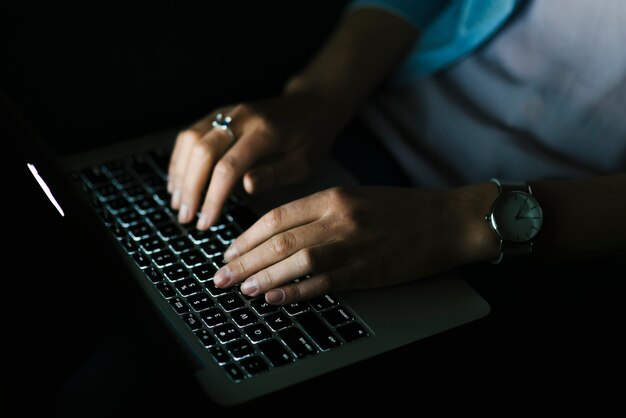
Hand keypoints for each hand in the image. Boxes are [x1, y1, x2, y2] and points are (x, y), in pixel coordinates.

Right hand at [167, 94, 340, 228]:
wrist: (311, 105)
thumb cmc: (310, 140)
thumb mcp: (304, 163)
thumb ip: (275, 174)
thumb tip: (246, 186)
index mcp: (265, 132)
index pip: (229, 166)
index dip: (213, 197)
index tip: (207, 223)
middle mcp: (242, 117)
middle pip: (203, 152)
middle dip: (191, 189)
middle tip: (187, 218)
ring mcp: (227, 112)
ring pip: (190, 140)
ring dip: (180, 174)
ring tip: (178, 204)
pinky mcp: (218, 113)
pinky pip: (190, 134)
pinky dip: (180, 159)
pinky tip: (177, 182)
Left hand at [213, 185, 499, 303]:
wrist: (447, 220)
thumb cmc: (401, 209)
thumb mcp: (357, 197)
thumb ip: (319, 211)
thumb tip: (280, 233)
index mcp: (334, 196)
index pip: (277, 216)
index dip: (247, 236)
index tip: (228, 251)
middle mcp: (339, 218)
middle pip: (280, 240)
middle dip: (245, 260)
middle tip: (221, 275)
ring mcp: (354, 245)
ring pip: (297, 262)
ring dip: (265, 277)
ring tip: (241, 289)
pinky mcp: (368, 271)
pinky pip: (324, 283)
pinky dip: (297, 293)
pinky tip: (275, 299)